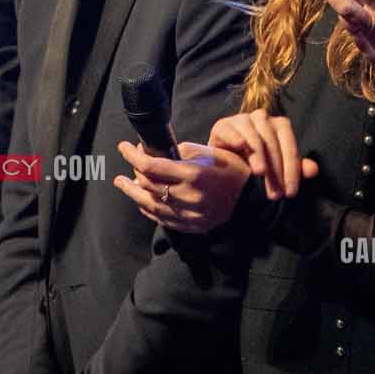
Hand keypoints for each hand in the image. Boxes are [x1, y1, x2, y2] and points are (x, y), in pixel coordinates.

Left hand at [112, 137, 251, 234]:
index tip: (123, 147)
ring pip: (151, 206)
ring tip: (123, 184)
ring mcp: (190, 214)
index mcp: (192, 174)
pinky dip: (149, 210)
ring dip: (133, 194)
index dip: (132, 156)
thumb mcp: (207, 151)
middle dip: (133, 174)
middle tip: (126, 167)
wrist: (251, 196)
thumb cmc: (229, 167)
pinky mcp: (192, 226)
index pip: (151, 166)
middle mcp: (189, 196)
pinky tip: (141, 202)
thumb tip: (154, 153)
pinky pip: (163, 220)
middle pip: (148, 187)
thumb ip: (179, 152)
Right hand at [205, 109, 321, 201]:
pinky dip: (235, 135)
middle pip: (272, 142)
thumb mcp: (278, 170)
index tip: (290, 192)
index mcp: (278, 125)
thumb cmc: (255, 165)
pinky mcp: (222, 125)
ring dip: (258, 155)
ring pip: (254, 136)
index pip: (288, 144)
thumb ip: (295, 169)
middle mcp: (261, 118)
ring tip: (260, 173)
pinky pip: (230, 129)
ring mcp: (241, 120)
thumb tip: (313, 170)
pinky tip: (240, 144)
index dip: (291, 168)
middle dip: (276, 169)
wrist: (226, 166)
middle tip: (275, 192)